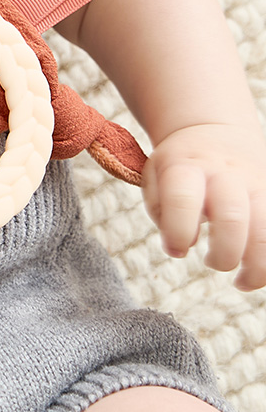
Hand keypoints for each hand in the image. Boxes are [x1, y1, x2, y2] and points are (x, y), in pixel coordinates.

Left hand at [142, 123, 265, 290]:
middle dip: (223, 254)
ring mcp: (257, 185)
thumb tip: (178, 247)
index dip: (178, 232)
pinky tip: (257, 270)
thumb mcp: (156, 174)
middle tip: (211, 262)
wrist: (214, 130)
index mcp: (187, 166)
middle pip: (233, 218)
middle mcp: (225, 174)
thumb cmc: (180, 165)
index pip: (183, 200)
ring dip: (257, 268)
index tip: (176, 250)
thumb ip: (160, 209)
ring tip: (241, 282)